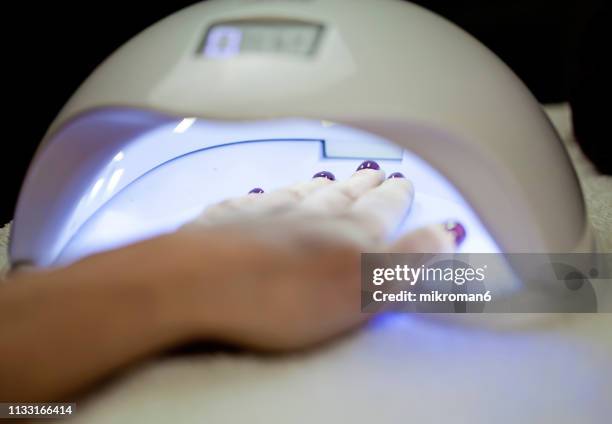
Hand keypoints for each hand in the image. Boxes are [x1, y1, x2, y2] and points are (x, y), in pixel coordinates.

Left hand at [171, 161, 464, 349]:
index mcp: (346, 234)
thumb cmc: (286, 297)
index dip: (395, 197)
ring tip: (328, 176)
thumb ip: (409, 260)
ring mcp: (261, 217)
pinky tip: (257, 193)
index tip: (403, 181)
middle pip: (341, 197)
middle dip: (361, 185)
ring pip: (297, 195)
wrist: (200, 285)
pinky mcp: (221, 227)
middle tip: (373, 169)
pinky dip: (259, 198)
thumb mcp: (365, 288)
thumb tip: (449, 230)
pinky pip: (247, 205)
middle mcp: (307, 217)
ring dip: (316, 187)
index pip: (380, 210)